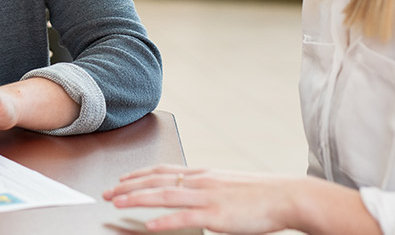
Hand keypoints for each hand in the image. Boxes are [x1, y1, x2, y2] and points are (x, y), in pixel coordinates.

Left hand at [102, 165, 301, 233]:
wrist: (287, 195)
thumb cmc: (262, 194)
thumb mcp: (228, 185)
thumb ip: (208, 188)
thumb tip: (192, 194)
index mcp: (203, 173)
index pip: (162, 169)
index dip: (138, 174)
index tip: (121, 179)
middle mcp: (201, 180)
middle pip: (156, 179)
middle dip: (128, 185)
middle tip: (108, 192)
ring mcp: (207, 196)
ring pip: (164, 194)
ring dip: (136, 198)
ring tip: (116, 202)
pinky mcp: (216, 214)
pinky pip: (184, 217)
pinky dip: (164, 220)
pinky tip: (149, 225)